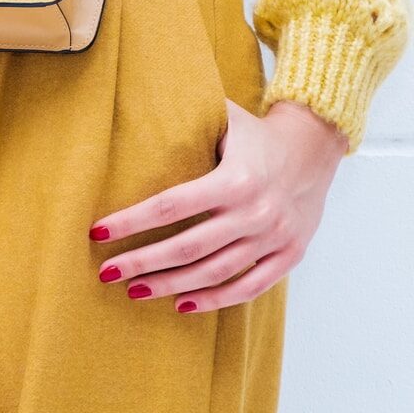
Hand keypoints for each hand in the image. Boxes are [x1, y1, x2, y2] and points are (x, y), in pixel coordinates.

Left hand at [91, 100, 346, 313]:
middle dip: (142, 262)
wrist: (316, 147)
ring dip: (170, 285)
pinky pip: (249, 287)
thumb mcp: (222, 117)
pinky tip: (181, 305)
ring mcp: (275, 237)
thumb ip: (182, 118)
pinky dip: (215, 300)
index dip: (132, 221)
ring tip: (133, 290)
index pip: (171, 206)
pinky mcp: (290, 255)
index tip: (97, 231)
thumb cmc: (254, 134)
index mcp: (236, 179)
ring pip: (215, 273)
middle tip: (106, 271)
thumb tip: (132, 108)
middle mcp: (256, 212)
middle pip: (188, 247)